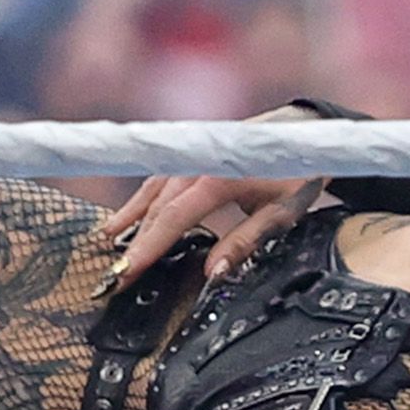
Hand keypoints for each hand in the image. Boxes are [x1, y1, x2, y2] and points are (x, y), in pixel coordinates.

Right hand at [100, 172, 319, 289]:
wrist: (303, 133)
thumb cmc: (295, 173)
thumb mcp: (280, 214)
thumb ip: (244, 242)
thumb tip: (213, 273)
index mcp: (217, 179)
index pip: (172, 219)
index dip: (147, 248)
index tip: (127, 273)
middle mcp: (197, 165)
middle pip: (156, 209)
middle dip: (133, 244)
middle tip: (112, 276)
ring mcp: (191, 158)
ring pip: (152, 192)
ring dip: (129, 220)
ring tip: (106, 245)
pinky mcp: (192, 157)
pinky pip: (159, 181)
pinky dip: (141, 201)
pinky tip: (127, 218)